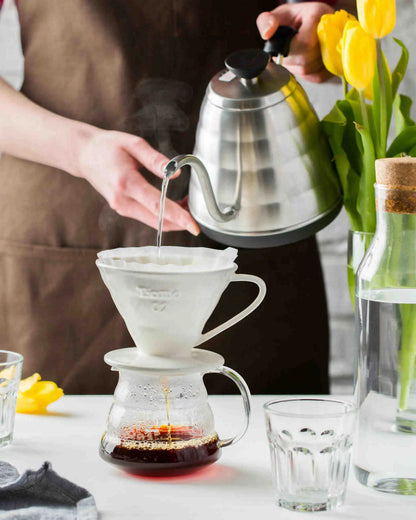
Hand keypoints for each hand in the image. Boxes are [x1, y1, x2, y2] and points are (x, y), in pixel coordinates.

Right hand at [75, 129, 199, 234]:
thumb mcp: (134, 144)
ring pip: (153, 222)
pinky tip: (175, 205)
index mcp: (126, 182)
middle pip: (157, 220)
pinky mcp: (122, 209)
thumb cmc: (108, 146)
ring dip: (173, 219)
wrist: (84, 154)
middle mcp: (122, 200)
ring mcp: (121, 207)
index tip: (193, 225)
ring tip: (189, 206)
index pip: (157, 205)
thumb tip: (176, 174)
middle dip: (180, 221)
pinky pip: (147, 217)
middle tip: (198, 215)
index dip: (177, 216)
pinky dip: (163, 216)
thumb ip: (156, 160)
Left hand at [257, 2, 333, 82]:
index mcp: (317, 15)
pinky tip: (303, 62)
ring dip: (296, 67)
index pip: (305, 44)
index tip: (284, 45)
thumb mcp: (279, 15)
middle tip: (288, 50)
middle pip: (306, 60)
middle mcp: (331, 31)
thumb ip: (267, 21)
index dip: (290, 50)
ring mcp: (336, 48)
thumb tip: (267, 34)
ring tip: (296, 54)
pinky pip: (317, 77)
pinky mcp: (335, 63)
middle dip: (290, 59)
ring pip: (310, 70)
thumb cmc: (294, 19)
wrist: (310, 22)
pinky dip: (306, 74)